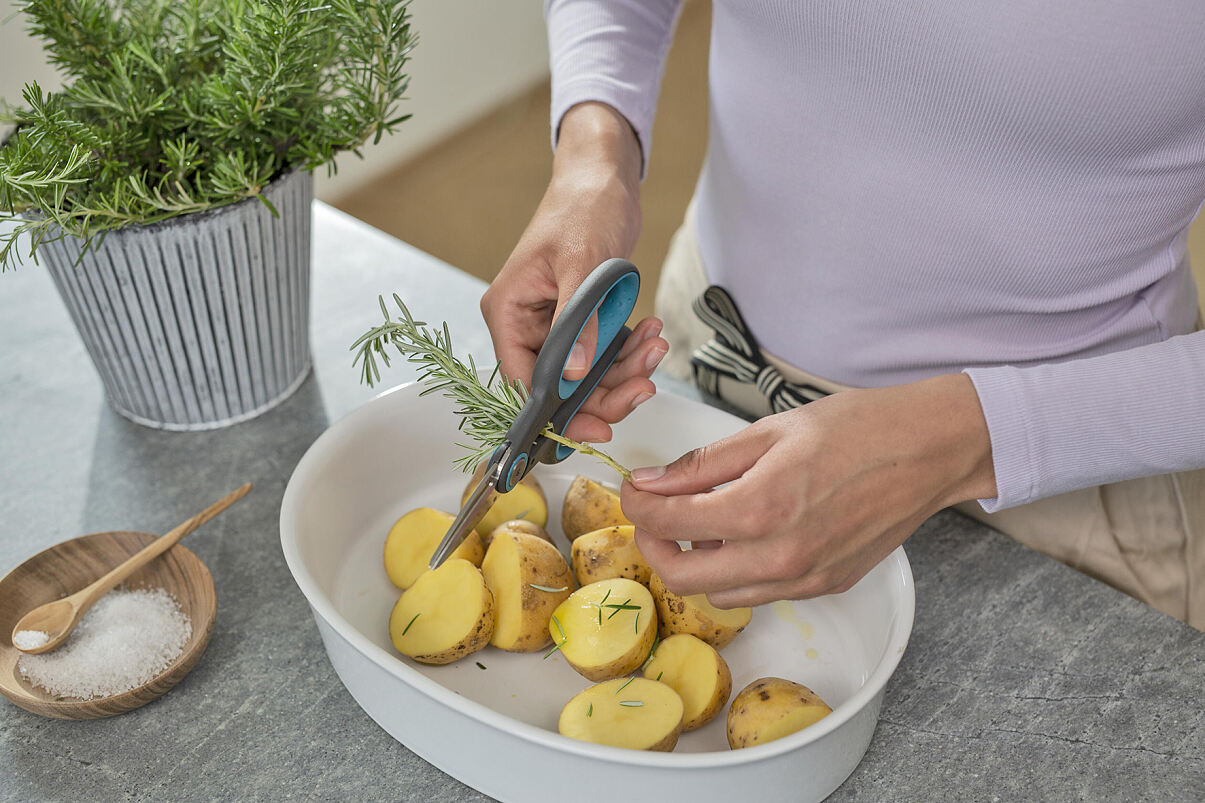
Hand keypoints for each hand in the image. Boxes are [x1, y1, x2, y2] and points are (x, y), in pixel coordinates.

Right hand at [480, 102, 667, 442]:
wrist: (604, 177)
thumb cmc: (583, 206)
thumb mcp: (582, 264)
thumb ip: (577, 322)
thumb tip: (572, 374)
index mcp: (508, 312)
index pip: (524, 381)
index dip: (559, 411)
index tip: (597, 426)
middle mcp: (526, 324)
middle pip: (560, 386)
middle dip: (605, 390)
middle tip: (644, 385)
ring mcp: (555, 325)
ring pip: (587, 374)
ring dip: (626, 369)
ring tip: (655, 346)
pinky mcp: (582, 321)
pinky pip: (605, 353)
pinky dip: (630, 349)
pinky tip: (651, 331)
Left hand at [621, 373, 997, 606]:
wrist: (928, 449)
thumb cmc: (856, 428)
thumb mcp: (768, 431)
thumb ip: (702, 464)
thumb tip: (650, 481)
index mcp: (759, 507)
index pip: (667, 524)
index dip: (637, 506)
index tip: (633, 489)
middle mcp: (780, 555)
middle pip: (683, 577)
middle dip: (654, 545)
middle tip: (654, 513)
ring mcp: (805, 578)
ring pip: (720, 594)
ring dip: (696, 563)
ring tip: (702, 523)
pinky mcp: (825, 586)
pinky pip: (760, 593)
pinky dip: (737, 572)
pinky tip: (744, 535)